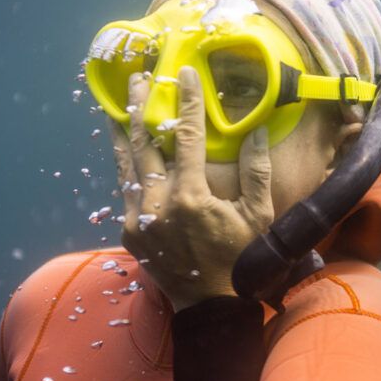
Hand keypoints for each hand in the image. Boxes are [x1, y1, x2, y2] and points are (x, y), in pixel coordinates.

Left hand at [108, 66, 273, 310]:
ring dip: (125, 129)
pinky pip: (126, 188)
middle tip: (140, 76)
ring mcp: (140, 218)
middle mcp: (159, 204)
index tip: (184, 74)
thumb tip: (256, 130)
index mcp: (191, 197)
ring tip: (122, 101)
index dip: (186, 101)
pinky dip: (125, 163)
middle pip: (146, 142)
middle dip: (143, 106)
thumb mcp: (258, 216)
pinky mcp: (131, 231)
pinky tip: (125, 145)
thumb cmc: (241, 260)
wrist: (210, 306)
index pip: (186, 136)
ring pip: (127, 163)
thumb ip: (257, 171)